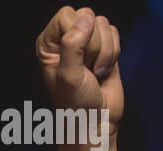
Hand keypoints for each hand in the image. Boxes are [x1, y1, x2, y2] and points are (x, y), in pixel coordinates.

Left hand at [36, 7, 122, 137]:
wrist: (96, 122)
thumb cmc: (77, 105)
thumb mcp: (69, 76)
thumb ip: (73, 45)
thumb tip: (86, 18)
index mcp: (49, 44)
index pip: (66, 15)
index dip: (77, 35)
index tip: (76, 61)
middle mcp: (65, 38)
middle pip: (87, 16)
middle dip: (93, 46)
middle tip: (87, 69)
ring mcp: (85, 41)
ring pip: (103, 24)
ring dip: (104, 53)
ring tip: (95, 73)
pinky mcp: (104, 46)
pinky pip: (114, 32)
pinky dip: (113, 53)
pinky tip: (104, 70)